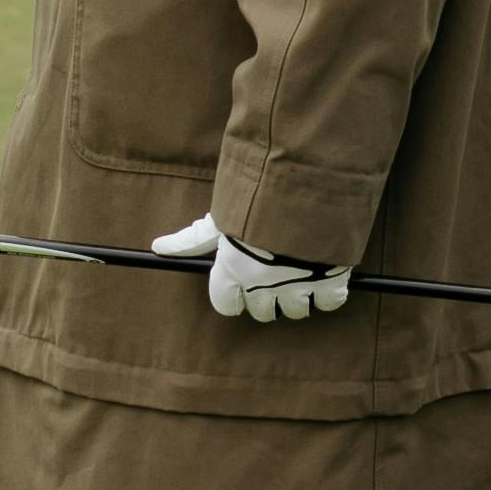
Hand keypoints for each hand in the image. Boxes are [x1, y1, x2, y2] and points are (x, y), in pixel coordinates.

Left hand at [156, 207, 357, 322]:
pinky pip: (329, 302)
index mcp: (233, 268)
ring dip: (298, 295)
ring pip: (296, 310)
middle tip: (275, 273)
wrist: (308, 177)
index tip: (242, 284)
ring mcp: (299, 284)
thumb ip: (194, 238)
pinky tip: (325, 273)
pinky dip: (329, 292)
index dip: (233, 296)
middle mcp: (263, 283)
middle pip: (262, 312)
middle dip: (267, 296)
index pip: (225, 305)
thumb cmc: (259, 195)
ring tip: (301, 272)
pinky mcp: (332, 279)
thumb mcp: (222, 215)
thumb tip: (158, 246)